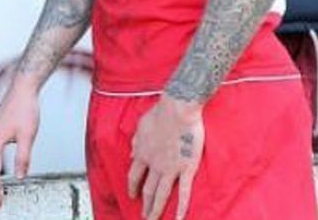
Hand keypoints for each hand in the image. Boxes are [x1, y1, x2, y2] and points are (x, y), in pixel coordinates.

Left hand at [127, 96, 203, 219]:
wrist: (178, 109)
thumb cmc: (160, 113)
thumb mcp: (141, 126)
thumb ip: (135, 143)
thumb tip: (130, 155)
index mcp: (142, 153)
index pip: (133, 175)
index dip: (132, 187)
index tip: (131, 195)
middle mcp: (154, 164)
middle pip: (147, 189)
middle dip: (145, 204)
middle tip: (144, 216)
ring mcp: (170, 169)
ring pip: (161, 194)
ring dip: (156, 209)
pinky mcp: (186, 169)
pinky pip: (184, 192)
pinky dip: (181, 207)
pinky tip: (178, 219)